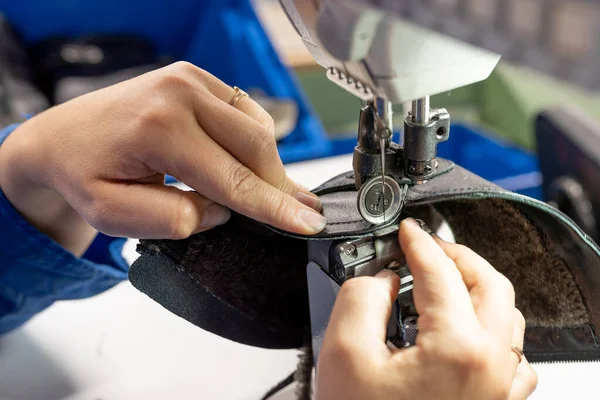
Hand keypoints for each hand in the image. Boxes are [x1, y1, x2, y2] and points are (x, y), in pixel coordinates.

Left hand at [0, 62, 324, 254]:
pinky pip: (245, 112)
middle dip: (280, 185)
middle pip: (257, 145)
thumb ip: (173, 219)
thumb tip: (222, 208)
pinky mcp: (197, 78)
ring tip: (263, 194)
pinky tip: (240, 163)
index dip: (274, 207)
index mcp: (159, 127)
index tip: (308, 223)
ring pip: (257, 127)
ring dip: (266, 164)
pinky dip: (252, 142)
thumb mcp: (112, 215)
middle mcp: (179, 92)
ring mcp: (190, 79)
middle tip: (300, 214)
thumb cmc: (82, 173)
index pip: (232, 178)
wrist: (61, 137)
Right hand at [316, 218, 537, 399]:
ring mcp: (501, 389)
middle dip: (458, 256)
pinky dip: (491, 327)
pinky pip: (512, 355)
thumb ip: (362, 295)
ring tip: (444, 279)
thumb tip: (383, 277)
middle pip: (491, 285)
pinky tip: (466, 327)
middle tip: (427, 246)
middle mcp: (493, 367)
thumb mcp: (343, 352)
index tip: (406, 230)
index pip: (440, 271)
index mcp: (459, 348)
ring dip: (477, 287)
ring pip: (508, 316)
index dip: (418, 242)